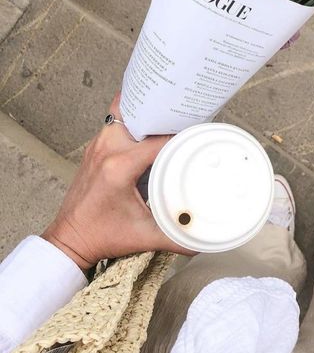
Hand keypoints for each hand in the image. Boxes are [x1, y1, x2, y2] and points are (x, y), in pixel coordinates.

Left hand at [42, 93, 193, 270]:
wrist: (70, 240)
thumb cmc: (103, 236)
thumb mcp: (145, 237)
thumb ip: (178, 238)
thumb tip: (204, 239)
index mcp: (120, 166)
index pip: (159, 140)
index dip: (180, 136)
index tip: (197, 136)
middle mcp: (107, 149)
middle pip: (139, 114)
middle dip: (162, 114)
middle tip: (183, 118)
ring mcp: (98, 146)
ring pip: (124, 112)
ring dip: (145, 114)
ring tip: (167, 120)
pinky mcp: (94, 148)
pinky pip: (115, 122)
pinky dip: (133, 122)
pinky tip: (149, 132)